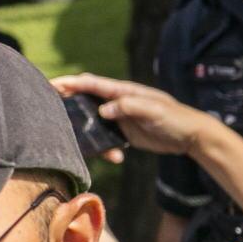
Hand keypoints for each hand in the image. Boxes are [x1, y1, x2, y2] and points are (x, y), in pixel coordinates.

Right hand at [51, 73, 213, 161]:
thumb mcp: (155, 111)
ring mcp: (121, 118)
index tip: (53, 84)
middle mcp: (119, 103)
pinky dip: (106, 148)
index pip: (94, 84)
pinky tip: (116, 158)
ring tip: (79, 141)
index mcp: (125, 91)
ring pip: (94, 122)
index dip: (73, 83)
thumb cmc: (176, 118)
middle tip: (50, 111)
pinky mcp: (125, 134)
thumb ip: (129, 107)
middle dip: (69, 104)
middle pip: (88, 101)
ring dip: (86, 131)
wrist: (192, 137)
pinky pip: (107, 139)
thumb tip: (104, 110)